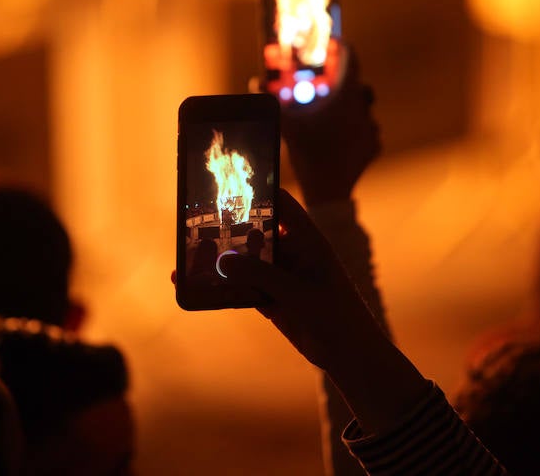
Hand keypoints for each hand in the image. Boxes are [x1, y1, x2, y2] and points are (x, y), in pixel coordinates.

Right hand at [219, 189, 426, 432]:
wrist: (350, 356)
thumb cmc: (337, 316)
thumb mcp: (298, 293)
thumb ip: (261, 275)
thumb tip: (222, 261)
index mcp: (308, 240)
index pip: (283, 205)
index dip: (260, 191)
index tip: (230, 183)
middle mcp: (293, 253)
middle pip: (257, 232)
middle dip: (229, 229)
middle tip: (196, 221)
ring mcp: (281, 277)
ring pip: (246, 262)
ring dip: (222, 262)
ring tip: (188, 257)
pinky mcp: (272, 299)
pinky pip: (242, 288)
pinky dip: (223, 288)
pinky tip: (198, 286)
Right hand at [280, 45, 381, 204]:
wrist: (328, 189)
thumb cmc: (308, 152)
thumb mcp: (286, 123)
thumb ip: (273, 100)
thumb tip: (256, 81)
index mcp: (345, 95)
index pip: (350, 58)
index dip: (341, 47)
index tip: (332, 43)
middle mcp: (363, 107)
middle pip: (358, 83)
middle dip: (342, 80)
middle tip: (327, 85)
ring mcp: (372, 127)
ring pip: (363, 107)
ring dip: (348, 106)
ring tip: (331, 114)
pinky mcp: (374, 145)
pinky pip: (366, 129)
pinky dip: (354, 129)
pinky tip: (339, 137)